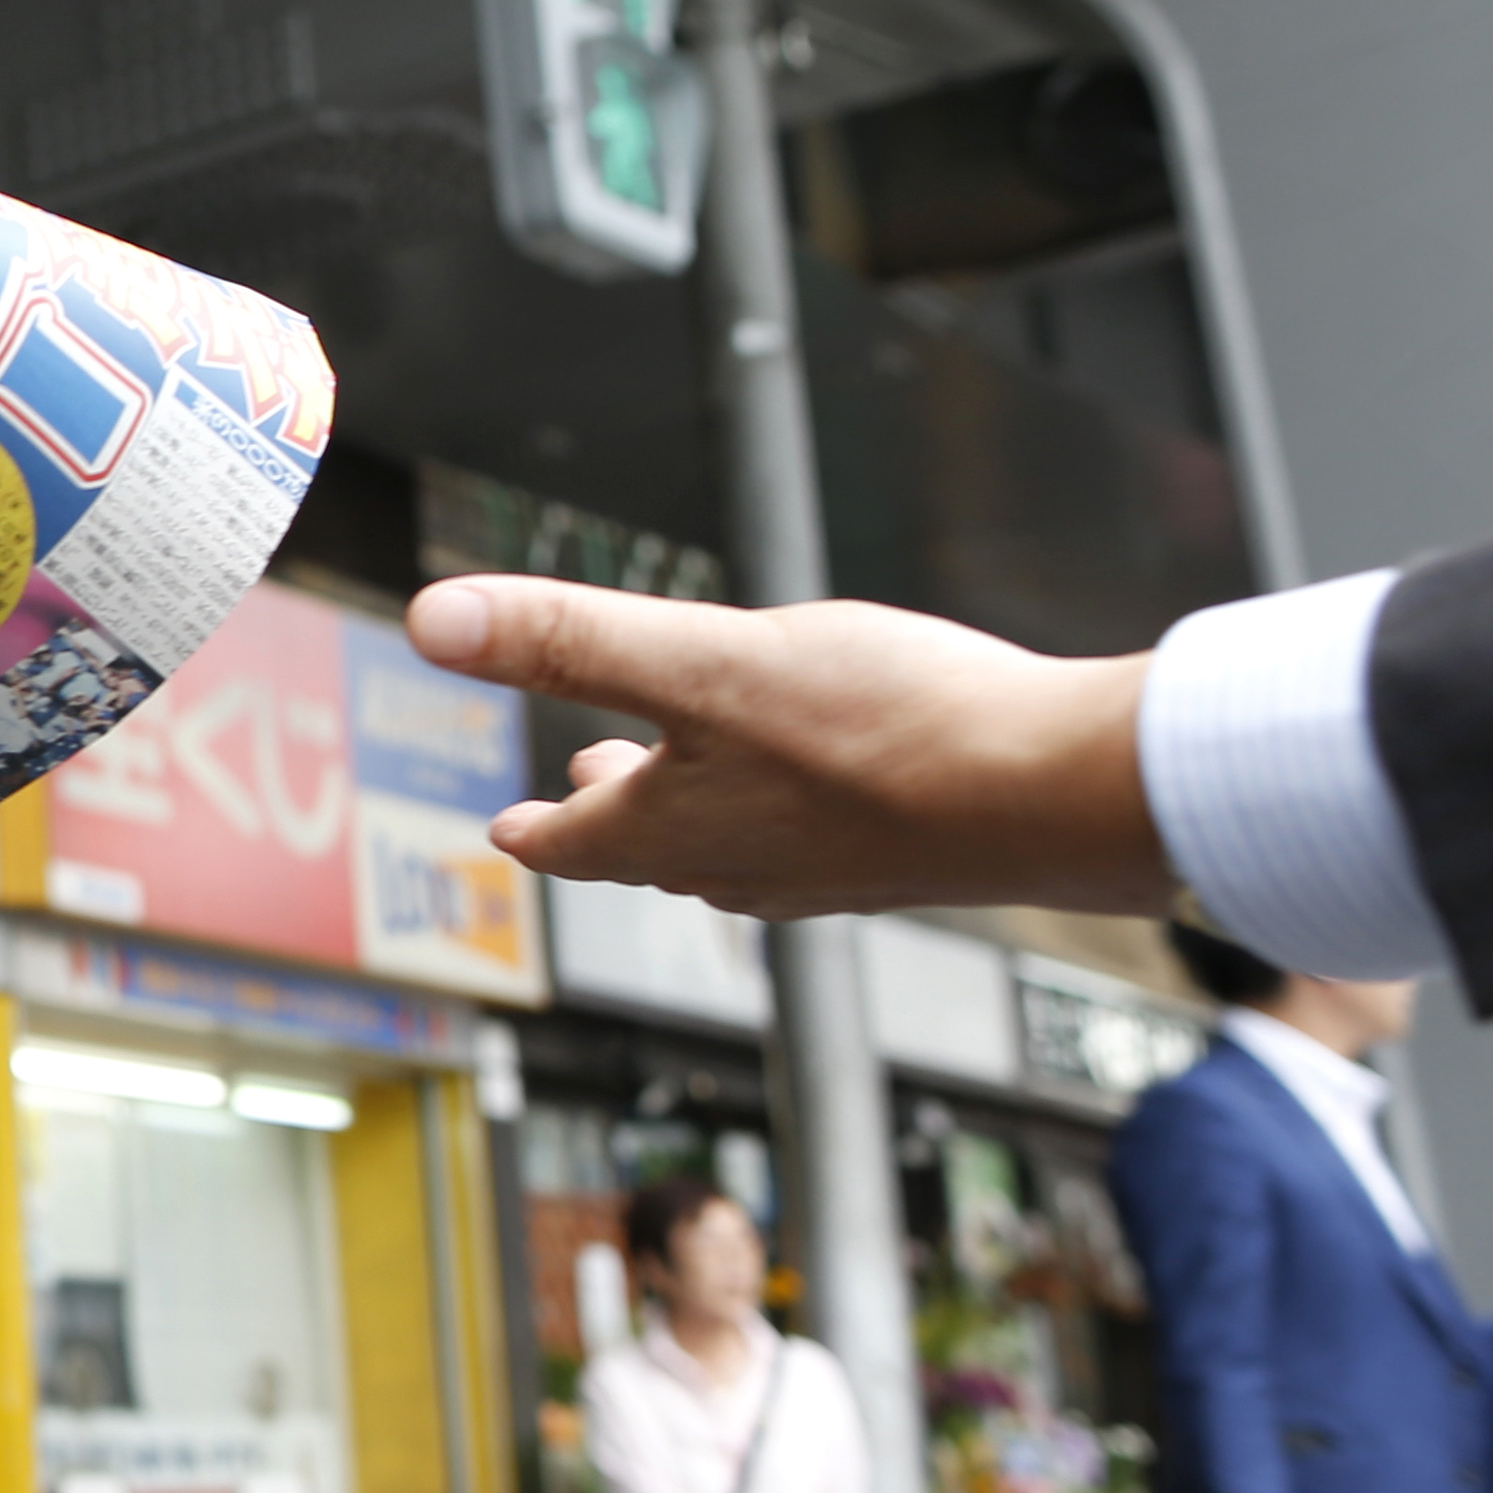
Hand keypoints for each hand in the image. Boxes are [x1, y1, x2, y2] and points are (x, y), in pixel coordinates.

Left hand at [405, 579, 1164, 920]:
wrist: (1060, 793)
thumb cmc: (887, 732)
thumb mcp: (701, 658)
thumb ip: (570, 638)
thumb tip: (432, 619)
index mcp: (676, 830)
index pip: (575, 843)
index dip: (535, 830)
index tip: (508, 830)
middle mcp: (746, 867)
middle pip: (650, 847)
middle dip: (608, 817)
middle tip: (583, 795)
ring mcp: (832, 873)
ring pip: (735, 847)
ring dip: (695, 814)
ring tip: (689, 783)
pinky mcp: (907, 859)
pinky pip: (817, 842)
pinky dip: (783, 812)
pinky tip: (818, 787)